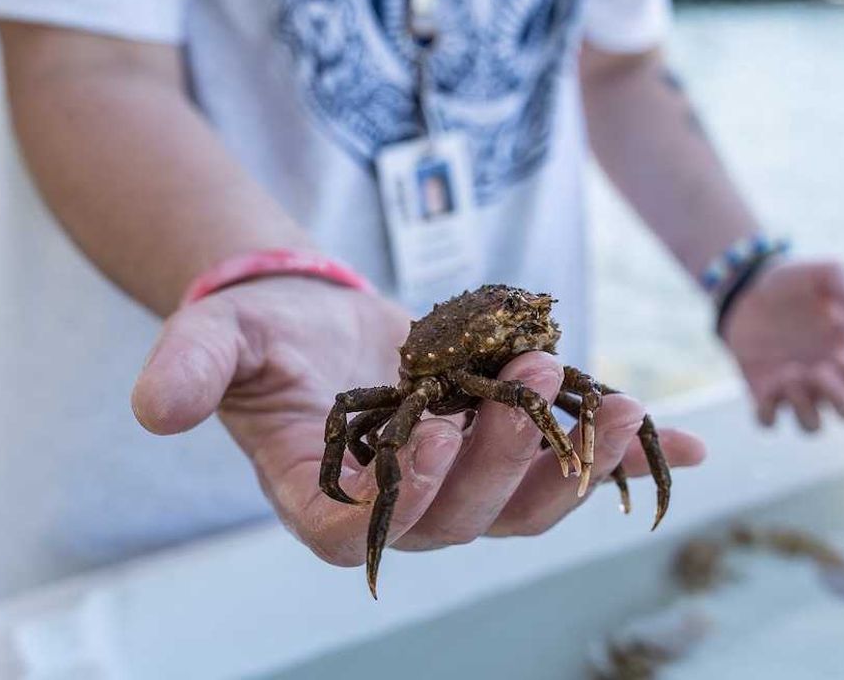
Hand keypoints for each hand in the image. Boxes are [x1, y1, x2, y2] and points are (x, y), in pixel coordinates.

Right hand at [131, 277, 704, 567]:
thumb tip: (153, 408)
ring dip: (576, 465)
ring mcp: (455, 486)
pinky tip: (690, 444)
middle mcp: (397, 507)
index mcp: (321, 497)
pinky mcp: (497, 454)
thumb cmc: (260, 332)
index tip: (435, 429)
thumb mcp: (218, 335)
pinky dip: (620, 459)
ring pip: (523, 503)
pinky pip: (562, 467)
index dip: (408, 492)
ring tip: (623, 407)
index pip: (366, 527)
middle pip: (461, 517)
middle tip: (535, 376)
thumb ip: (190, 368)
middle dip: (505, 458)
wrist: (311, 317)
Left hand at [722, 259, 843, 431]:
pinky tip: (767, 383)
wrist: (746, 287)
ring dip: (804, 408)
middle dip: (841, 400)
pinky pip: (769, 422)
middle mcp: (829, 377)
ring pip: (812, 426)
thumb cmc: (794, 280)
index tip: (841, 348)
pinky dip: (768, 411)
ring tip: (790, 372)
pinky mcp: (764, 391)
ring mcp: (796, 388)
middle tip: (818, 369)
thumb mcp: (826, 272)